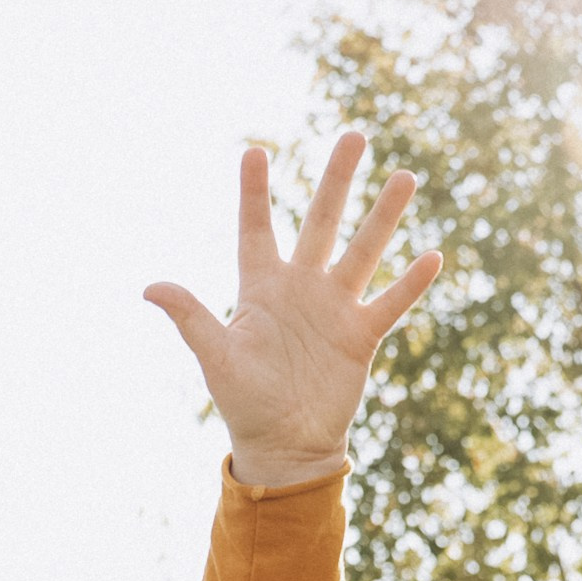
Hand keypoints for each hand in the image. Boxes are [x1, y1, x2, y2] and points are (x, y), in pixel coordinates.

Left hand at [146, 134, 439, 486]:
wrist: (284, 446)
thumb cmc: (244, 402)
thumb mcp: (215, 357)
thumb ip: (190, 317)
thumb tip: (149, 287)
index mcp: (260, 288)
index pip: (256, 229)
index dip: (253, 192)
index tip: (254, 150)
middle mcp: (301, 288)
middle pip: (321, 222)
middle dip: (337, 181)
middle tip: (354, 135)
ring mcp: (334, 308)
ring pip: (364, 251)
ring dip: (384, 217)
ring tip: (404, 176)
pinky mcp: (361, 335)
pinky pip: (390, 302)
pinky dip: (411, 283)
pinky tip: (432, 256)